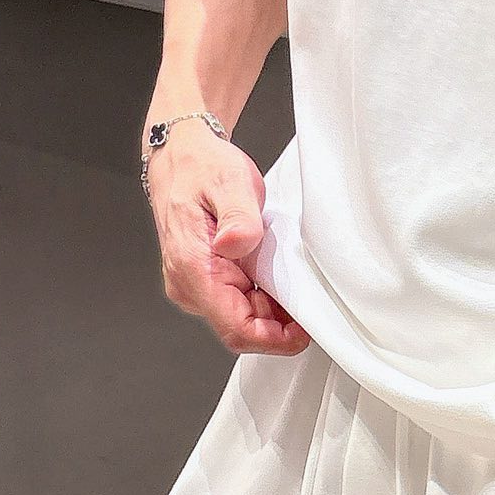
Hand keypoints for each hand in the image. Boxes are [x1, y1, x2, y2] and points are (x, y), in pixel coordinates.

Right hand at [146, 121, 309, 357]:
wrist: (181, 155)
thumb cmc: (201, 167)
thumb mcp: (229, 182)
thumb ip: (239, 217)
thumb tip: (238, 244)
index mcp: (192, 268)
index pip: (234, 328)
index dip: (272, 339)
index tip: (304, 333)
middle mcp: (189, 284)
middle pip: (242, 327)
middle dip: (280, 325)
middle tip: (313, 304)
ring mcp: (196, 284)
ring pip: (241, 317)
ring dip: (273, 311)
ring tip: (299, 285)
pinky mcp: (206, 278)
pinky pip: (238, 301)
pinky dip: (264, 298)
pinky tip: (280, 277)